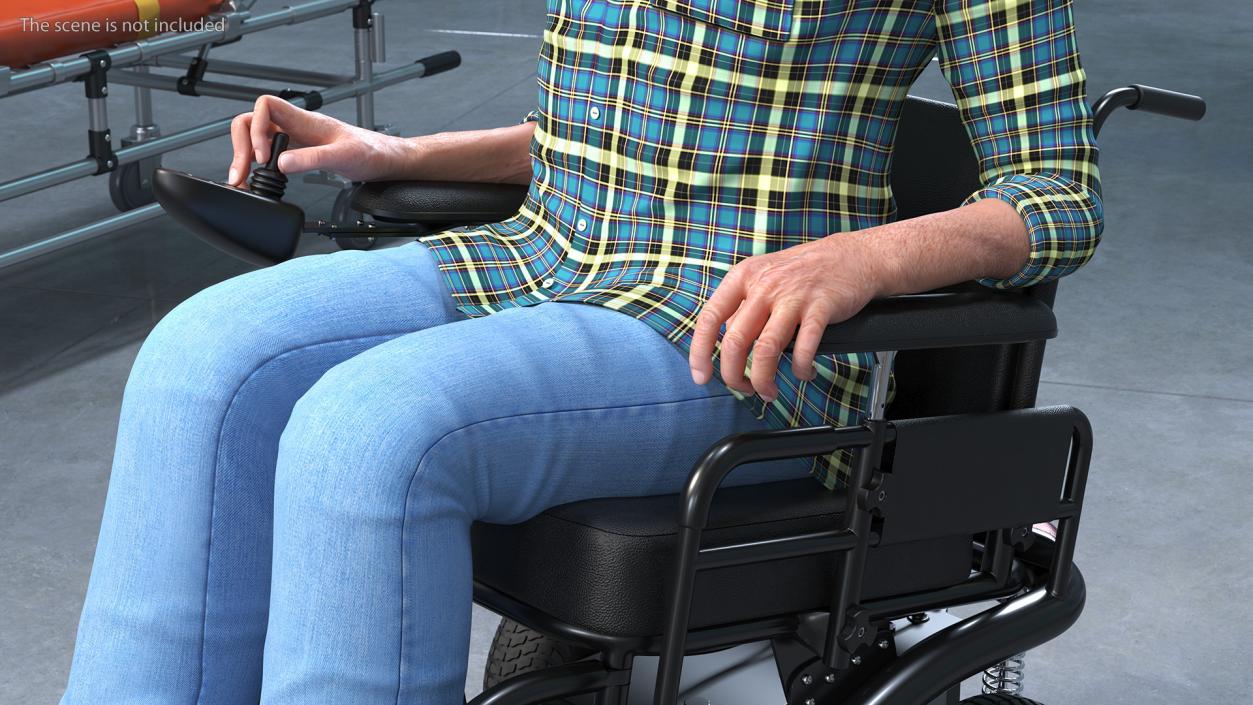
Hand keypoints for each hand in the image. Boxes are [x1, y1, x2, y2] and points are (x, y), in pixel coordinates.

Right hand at [227, 95, 409, 186]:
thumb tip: (283, 163)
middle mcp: (296, 126)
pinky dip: (257, 165)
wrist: (385, 160)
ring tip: (242, 180)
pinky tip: (258, 179)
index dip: (256, 128)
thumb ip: (312, 159)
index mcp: (305, 120)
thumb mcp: (343, 158)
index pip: (266, 105)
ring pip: (256, 138)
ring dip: (244, 157)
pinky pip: (268, 152)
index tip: (262, 156)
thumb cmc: (370, 152)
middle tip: (241, 174)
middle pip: (251, 122)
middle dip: (240, 147)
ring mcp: (295, 138)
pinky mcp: (298, 151)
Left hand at [688, 234, 885, 400]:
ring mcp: (793, 296)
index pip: (710, 318)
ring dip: (764, 380)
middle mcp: (765, 286)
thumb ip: (743, 306)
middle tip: (744, 389)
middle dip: (734, 376)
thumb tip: (725, 342)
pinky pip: (803, 349)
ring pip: (766, 350)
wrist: (852, 256)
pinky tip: (803, 373)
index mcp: (744, 277)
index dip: (700, 352)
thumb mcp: (764, 276)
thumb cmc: (804, 270)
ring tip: (768, 392)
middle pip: (736, 342)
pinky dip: (800, 370)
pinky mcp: (820, 308)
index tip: (701, 375)